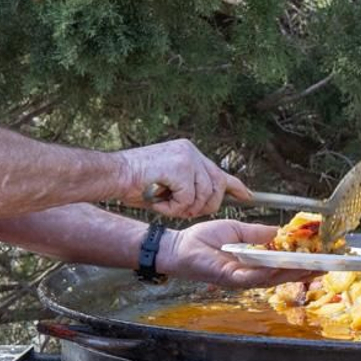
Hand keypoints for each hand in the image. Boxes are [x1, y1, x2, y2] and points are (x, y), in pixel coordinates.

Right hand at [116, 139, 250, 218]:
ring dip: (183, 208)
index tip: (248, 196)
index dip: (235, 186)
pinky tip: (158, 200)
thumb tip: (205, 201)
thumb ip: (187, 187)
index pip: (218, 171)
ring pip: (202, 196)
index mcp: (188, 153)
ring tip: (163, 202)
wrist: (113, 174)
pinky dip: (173, 208)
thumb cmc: (133, 182)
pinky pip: (188, 199)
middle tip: (179, 209)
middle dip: (202, 206)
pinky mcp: (181, 168)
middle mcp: (191, 152)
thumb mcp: (167, 183)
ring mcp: (187, 158)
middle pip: (215, 188)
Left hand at [156, 219, 317, 288]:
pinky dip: (270, 272)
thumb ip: (258, 234)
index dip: (301, 263)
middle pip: (283, 276)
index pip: (281, 266)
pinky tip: (285, 267)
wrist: (180, 246)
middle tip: (326, 266)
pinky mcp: (231, 278)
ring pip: (273, 278)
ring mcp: (241, 279)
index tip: (321, 257)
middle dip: (305, 271)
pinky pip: (255, 276)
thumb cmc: (204, 239)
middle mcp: (250, 276)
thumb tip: (280, 232)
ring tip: (313, 267)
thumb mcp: (237, 232)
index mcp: (253, 264)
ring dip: (293, 273)